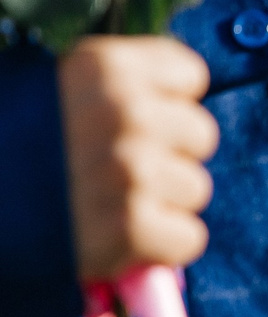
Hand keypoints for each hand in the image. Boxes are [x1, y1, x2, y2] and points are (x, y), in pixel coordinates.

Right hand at [60, 37, 219, 279]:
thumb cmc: (0, 145)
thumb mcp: (42, 93)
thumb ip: (104, 93)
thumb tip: (164, 107)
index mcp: (105, 67)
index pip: (189, 76)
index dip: (166, 105)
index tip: (136, 124)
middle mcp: (126, 112)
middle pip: (199, 135)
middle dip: (165, 157)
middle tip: (116, 177)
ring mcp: (131, 169)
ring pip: (194, 189)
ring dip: (159, 205)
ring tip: (105, 210)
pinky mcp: (130, 227)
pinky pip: (187, 238)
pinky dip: (156, 249)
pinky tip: (114, 243)